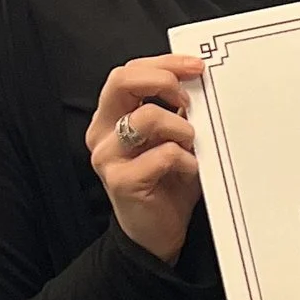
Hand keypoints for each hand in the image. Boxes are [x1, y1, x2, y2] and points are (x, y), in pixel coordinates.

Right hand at [88, 54, 204, 263]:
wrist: (157, 235)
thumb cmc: (169, 183)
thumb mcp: (175, 138)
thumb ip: (177, 110)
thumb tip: (198, 79)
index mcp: (111, 117)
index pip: (129, 72)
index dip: (163, 64)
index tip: (196, 66)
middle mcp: (102, 133)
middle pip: (122, 81)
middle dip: (164, 80)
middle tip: (190, 99)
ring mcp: (108, 157)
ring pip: (146, 116)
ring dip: (181, 127)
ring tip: (192, 144)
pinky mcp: (121, 181)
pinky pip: (163, 154)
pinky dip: (186, 159)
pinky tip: (191, 170)